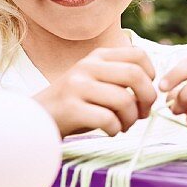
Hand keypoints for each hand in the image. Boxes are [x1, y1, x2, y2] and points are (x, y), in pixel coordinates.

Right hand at [33, 47, 157, 136]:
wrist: (34, 119)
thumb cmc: (74, 104)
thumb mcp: (95, 82)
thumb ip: (120, 80)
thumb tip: (152, 94)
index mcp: (97, 57)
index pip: (138, 55)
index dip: (150, 76)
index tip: (145, 93)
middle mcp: (87, 66)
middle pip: (135, 75)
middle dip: (147, 99)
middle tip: (142, 114)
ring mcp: (77, 86)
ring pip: (124, 100)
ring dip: (131, 119)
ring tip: (123, 125)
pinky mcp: (71, 108)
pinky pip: (108, 119)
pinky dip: (116, 129)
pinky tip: (110, 131)